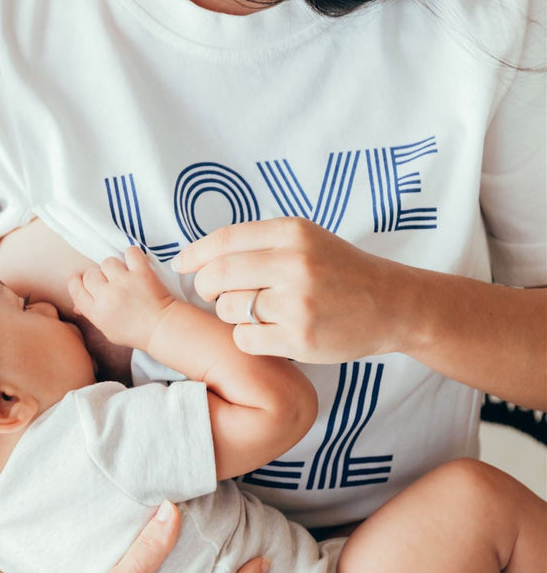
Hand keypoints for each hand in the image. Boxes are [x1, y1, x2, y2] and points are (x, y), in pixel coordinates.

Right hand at [68, 246, 176, 350]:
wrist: (162, 328)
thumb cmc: (135, 332)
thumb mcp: (108, 330)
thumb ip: (92, 315)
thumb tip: (77, 306)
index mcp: (96, 312)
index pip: (76, 289)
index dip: (76, 281)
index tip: (80, 277)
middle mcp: (107, 296)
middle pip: (90, 274)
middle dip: (98, 276)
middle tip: (109, 282)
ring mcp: (124, 283)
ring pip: (107, 262)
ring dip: (114, 267)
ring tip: (124, 275)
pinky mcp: (141, 273)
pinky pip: (130, 253)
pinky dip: (132, 255)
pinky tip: (135, 264)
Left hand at [173, 218, 409, 362]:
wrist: (392, 304)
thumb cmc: (341, 271)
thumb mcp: (306, 239)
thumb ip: (259, 243)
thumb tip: (198, 257)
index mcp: (292, 233)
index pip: (224, 240)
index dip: (194, 254)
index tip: (182, 265)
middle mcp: (294, 264)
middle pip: (218, 276)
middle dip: (207, 288)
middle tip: (215, 294)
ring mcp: (297, 303)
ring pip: (229, 310)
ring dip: (231, 314)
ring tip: (254, 312)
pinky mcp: (300, 339)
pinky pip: (245, 339)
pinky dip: (247, 338)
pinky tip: (267, 332)